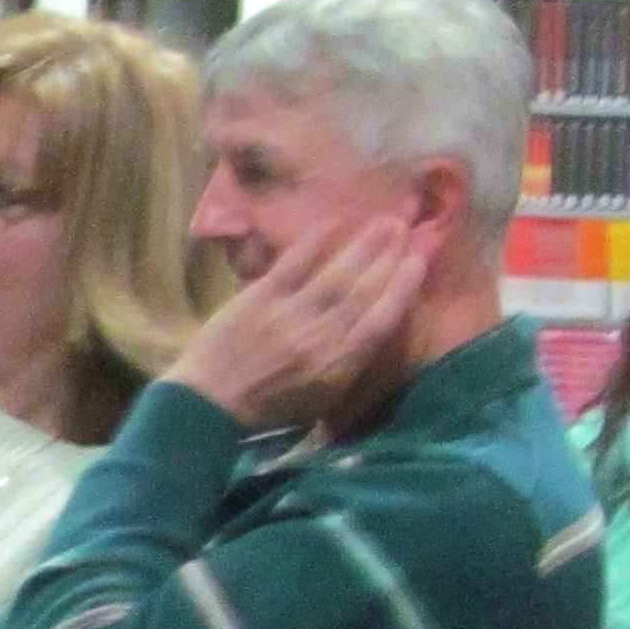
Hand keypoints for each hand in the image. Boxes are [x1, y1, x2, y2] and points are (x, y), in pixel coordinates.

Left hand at [163, 217, 428, 431]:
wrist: (209, 403)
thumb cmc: (268, 407)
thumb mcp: (320, 399)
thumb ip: (350, 364)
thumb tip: (376, 326)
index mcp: (338, 366)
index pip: (381, 322)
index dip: (403, 289)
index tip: (420, 261)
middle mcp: (320, 338)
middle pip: (364, 292)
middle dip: (390, 259)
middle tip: (408, 229)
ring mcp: (290, 315)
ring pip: (337, 276)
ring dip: (364, 246)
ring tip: (386, 222)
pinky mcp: (260, 299)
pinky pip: (293, 265)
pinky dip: (313, 242)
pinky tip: (334, 222)